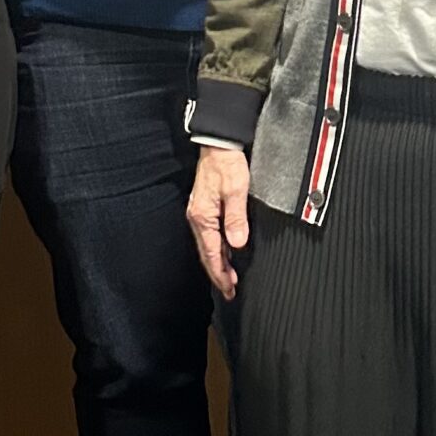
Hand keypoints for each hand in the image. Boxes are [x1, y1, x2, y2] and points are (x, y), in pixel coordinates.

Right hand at [187, 145, 252, 297]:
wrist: (219, 144)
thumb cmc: (227, 164)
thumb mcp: (236, 190)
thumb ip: (236, 218)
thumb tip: (237, 244)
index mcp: (203, 217)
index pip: (212, 254)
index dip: (221, 274)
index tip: (229, 289)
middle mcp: (198, 218)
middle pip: (207, 254)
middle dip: (218, 274)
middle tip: (230, 292)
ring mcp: (201, 213)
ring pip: (209, 246)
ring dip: (219, 264)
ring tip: (229, 280)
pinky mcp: (206, 208)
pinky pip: (211, 236)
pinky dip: (219, 250)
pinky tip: (227, 255)